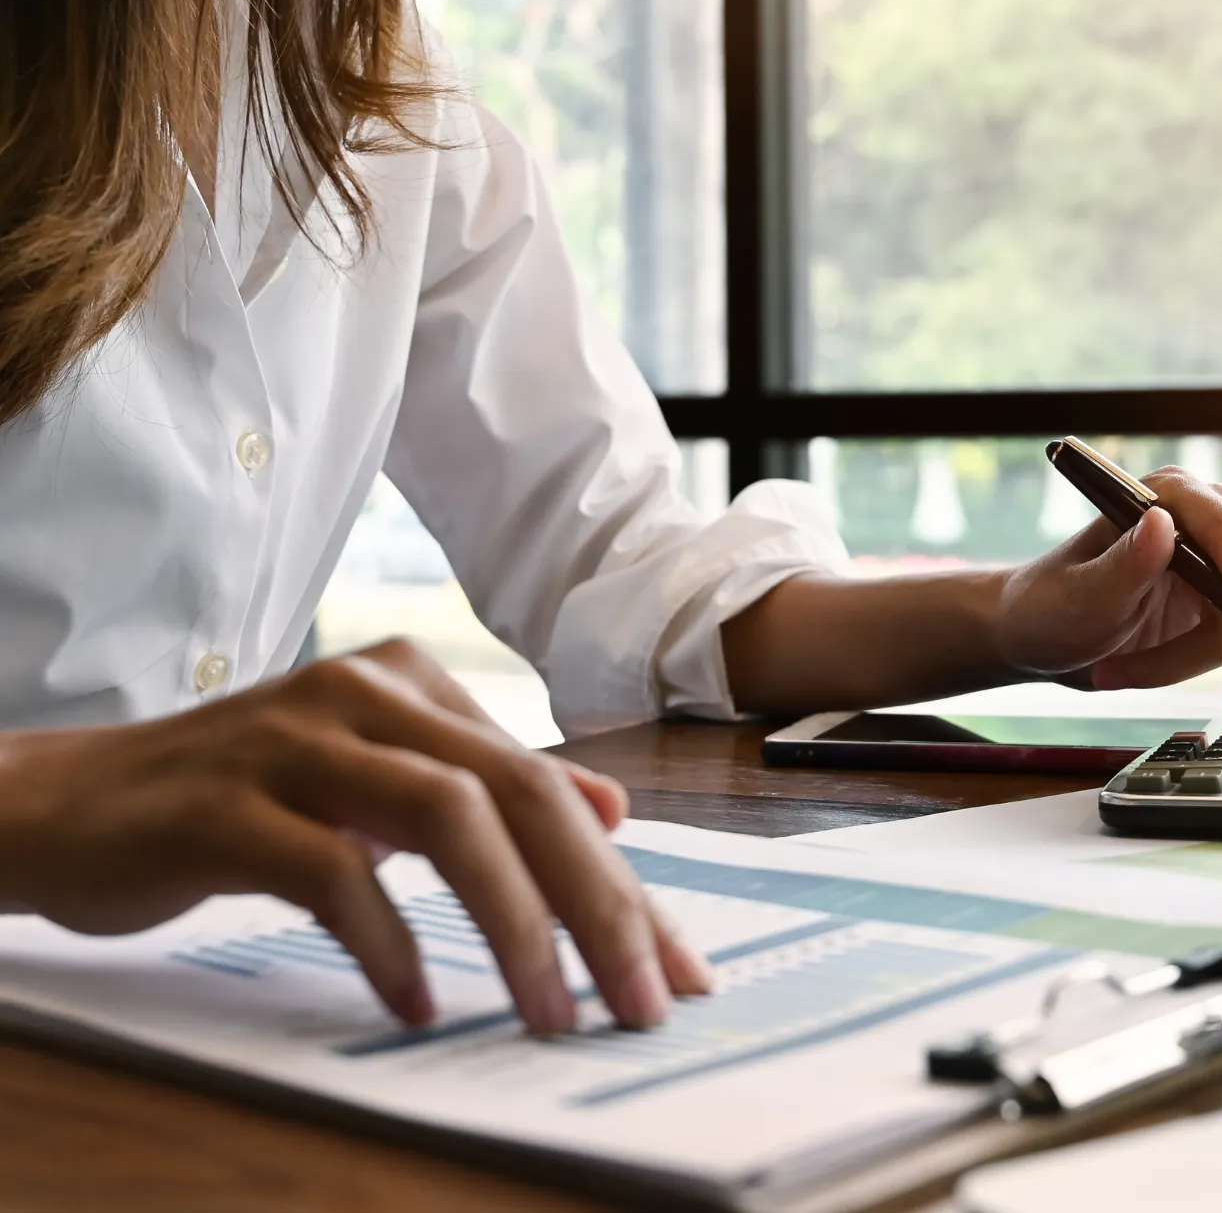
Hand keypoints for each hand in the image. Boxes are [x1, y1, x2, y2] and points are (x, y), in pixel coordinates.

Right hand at [0, 639, 711, 1031]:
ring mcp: (295, 740)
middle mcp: (365, 691)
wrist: (74, 801)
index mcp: (413, 683)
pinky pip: (333, 871)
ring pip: (445, 817)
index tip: (674, 967)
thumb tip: (608, 808)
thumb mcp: (379, 778)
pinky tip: (418, 1004)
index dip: (622, 880)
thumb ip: (487, 786)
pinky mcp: (228, 805)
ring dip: (513, 924)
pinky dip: (389, 943)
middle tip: (640, 999)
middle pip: (517, 792)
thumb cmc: (245, 797)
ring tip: (549, 1012)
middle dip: (596, 903)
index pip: (546, 784)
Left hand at [992, 467, 1221, 736]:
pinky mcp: (1214, 611)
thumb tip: (1162, 523)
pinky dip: (1183, 675)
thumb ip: (1124, 564)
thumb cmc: (1047, 607)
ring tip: (1112, 674)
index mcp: (1166, 497)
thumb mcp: (1081, 595)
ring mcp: (1212, 570)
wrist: (1034, 638)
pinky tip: (1129, 675)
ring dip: (1179, 666)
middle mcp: (1198, 525)